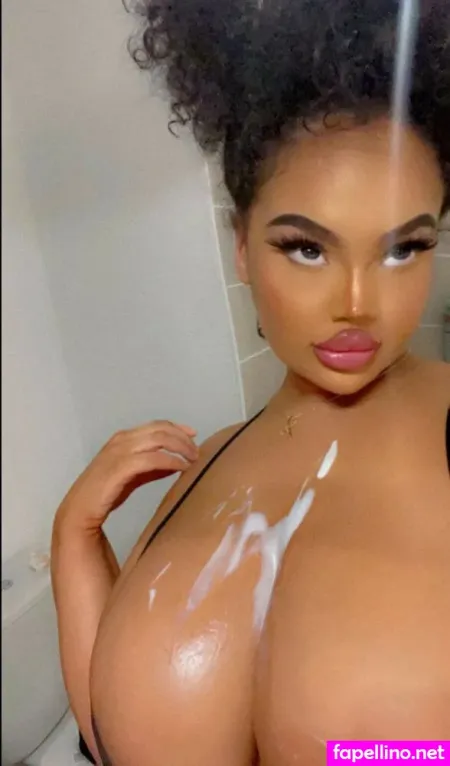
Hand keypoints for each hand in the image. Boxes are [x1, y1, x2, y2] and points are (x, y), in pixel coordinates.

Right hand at [55, 420, 198, 530]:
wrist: (80, 509)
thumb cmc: (106, 491)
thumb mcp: (133, 476)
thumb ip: (153, 468)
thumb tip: (177, 463)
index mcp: (124, 438)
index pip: (156, 425)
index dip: (177, 428)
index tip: (194, 434)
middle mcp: (122, 440)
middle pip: (160, 430)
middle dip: (182, 439)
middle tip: (197, 452)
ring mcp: (120, 451)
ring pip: (158, 440)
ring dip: (180, 448)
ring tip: (193, 460)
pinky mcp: (121, 467)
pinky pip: (153, 458)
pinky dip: (170, 461)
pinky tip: (181, 468)